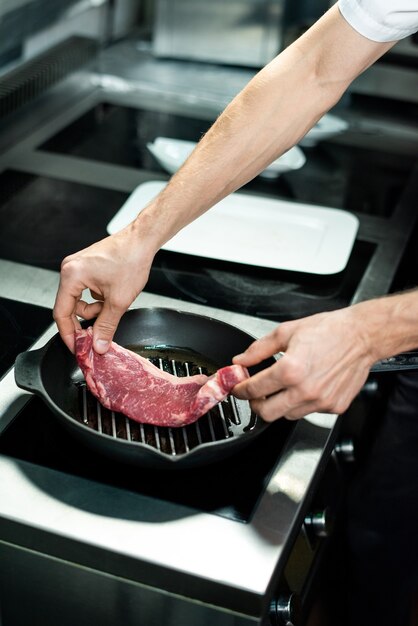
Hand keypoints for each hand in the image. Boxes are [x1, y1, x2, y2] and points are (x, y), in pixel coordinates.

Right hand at [53, 223, 153, 353]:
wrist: (142, 240)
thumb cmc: (131, 260)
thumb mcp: (119, 301)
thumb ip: (106, 326)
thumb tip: (99, 344)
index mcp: (71, 276)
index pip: (61, 314)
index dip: (69, 335)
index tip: (77, 347)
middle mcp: (70, 269)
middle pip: (70, 307)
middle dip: (87, 320)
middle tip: (99, 332)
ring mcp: (77, 267)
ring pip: (80, 300)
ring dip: (95, 309)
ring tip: (112, 304)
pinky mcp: (86, 267)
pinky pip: (86, 291)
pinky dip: (99, 298)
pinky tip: (113, 294)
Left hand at [232, 306, 374, 420]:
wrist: (361, 336)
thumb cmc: (329, 330)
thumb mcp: (286, 332)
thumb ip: (259, 349)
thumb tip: (241, 361)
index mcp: (290, 370)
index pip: (254, 389)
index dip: (240, 390)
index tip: (237, 388)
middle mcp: (305, 390)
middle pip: (266, 413)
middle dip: (255, 404)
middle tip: (254, 394)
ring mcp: (321, 402)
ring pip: (287, 415)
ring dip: (279, 405)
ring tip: (283, 388)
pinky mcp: (334, 407)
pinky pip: (310, 412)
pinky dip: (302, 403)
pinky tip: (306, 387)